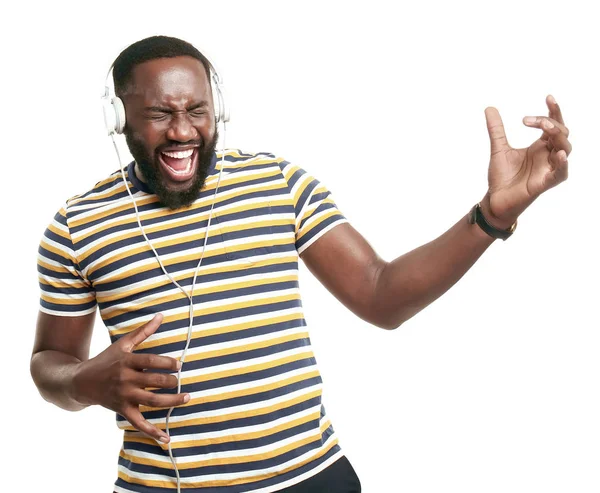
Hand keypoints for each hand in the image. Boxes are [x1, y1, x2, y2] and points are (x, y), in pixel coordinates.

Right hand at [72, 314, 186, 442]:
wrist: (81, 382)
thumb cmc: (107, 360)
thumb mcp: (123, 344)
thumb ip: (143, 331)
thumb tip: (161, 315)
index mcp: (127, 361)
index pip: (151, 361)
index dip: (167, 363)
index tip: (179, 365)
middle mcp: (126, 379)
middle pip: (154, 382)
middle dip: (171, 382)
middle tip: (180, 381)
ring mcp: (125, 396)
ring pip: (152, 401)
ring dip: (171, 401)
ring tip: (186, 398)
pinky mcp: (123, 410)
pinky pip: (140, 424)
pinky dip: (153, 432)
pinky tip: (167, 438)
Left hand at [481, 95, 570, 227]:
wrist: (495, 199)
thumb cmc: (502, 177)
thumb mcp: (498, 148)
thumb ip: (496, 129)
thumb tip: (489, 108)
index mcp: (540, 146)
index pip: (554, 125)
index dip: (554, 111)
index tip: (548, 97)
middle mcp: (548, 155)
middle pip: (561, 133)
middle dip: (550, 122)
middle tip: (528, 119)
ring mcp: (549, 168)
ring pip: (565, 148)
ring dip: (558, 136)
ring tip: (546, 128)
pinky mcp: (545, 183)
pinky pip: (560, 172)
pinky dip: (562, 163)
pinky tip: (559, 154)